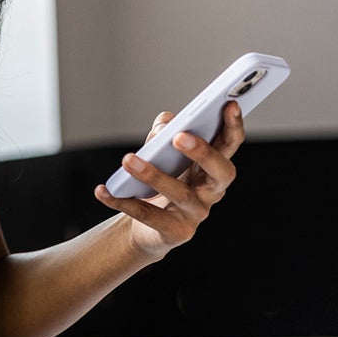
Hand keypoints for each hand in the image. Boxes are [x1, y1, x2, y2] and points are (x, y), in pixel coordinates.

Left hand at [93, 101, 244, 258]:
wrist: (149, 226)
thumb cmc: (162, 179)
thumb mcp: (162, 151)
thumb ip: (163, 131)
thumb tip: (164, 127)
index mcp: (214, 165)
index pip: (231, 143)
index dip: (234, 124)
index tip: (229, 104)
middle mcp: (213, 190)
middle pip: (221, 171)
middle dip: (202, 152)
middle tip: (178, 137)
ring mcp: (197, 213)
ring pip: (181, 193)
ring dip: (153, 175)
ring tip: (128, 159)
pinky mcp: (176, 233)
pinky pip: (149, 216)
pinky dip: (123, 202)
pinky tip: (103, 191)